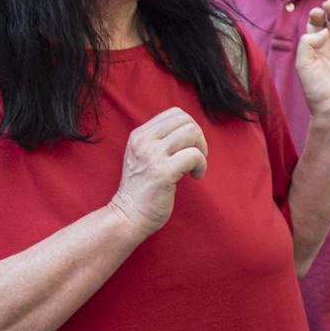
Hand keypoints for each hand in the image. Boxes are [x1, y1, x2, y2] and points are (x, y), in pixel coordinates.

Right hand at [108, 107, 207, 236]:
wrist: (127, 217)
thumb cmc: (142, 190)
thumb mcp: (144, 157)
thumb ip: (160, 142)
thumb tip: (191, 130)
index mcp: (139, 135)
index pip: (175, 113)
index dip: (190, 128)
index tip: (189, 148)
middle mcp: (143, 141)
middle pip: (186, 120)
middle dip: (199, 138)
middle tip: (196, 158)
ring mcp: (152, 155)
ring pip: (192, 133)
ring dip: (201, 151)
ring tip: (195, 168)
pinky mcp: (162, 172)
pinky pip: (194, 156)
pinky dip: (201, 165)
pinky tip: (195, 176)